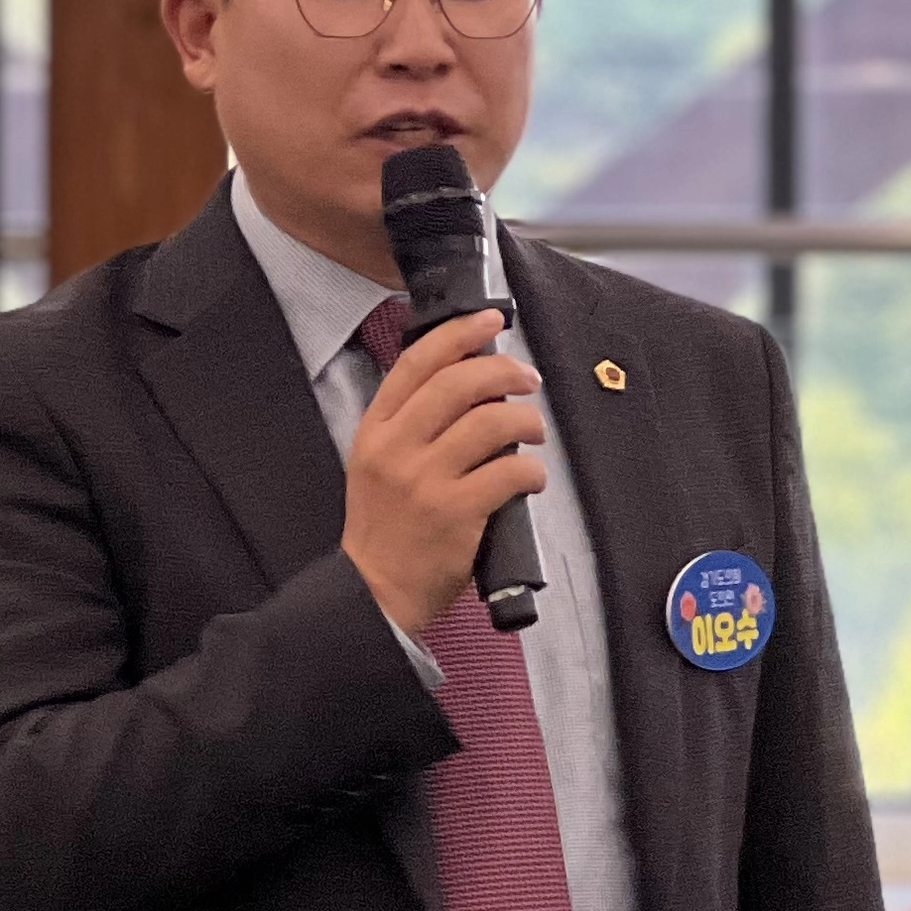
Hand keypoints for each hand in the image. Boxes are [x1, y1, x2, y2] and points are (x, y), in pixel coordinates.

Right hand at [339, 307, 544, 634]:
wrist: (375, 591)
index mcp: (375, 430)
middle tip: (527, 379)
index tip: (489, 319)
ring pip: (491, 422)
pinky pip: (510, 471)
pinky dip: (532, 468)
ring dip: (527, 419)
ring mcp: (426, 480)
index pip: (416, 363)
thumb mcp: (376, 464)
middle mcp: (397, 448)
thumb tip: (469, 382)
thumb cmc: (384, 528)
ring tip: (535, 431)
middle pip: (458, 383)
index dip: (457, 333)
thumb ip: (410, 424)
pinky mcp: (456, 512)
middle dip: (504, 371)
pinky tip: (531, 476)